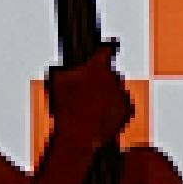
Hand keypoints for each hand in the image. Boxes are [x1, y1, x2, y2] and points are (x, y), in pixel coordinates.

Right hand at [43, 42, 134, 156]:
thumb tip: (64, 65)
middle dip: (100, 81)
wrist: (79, 136)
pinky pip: (122, 104)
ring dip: (107, 95)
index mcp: (97, 68)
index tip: (111, 47)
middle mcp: (113, 78)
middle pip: (109, 74)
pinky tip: (101, 115)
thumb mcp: (56, 83)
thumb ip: (63, 69)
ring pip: (115, 90)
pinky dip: (114, 108)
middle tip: (87, 94)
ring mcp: (121, 93)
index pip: (106, 51)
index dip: (107, 49)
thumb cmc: (65, 108)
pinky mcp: (126, 109)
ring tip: (91, 108)